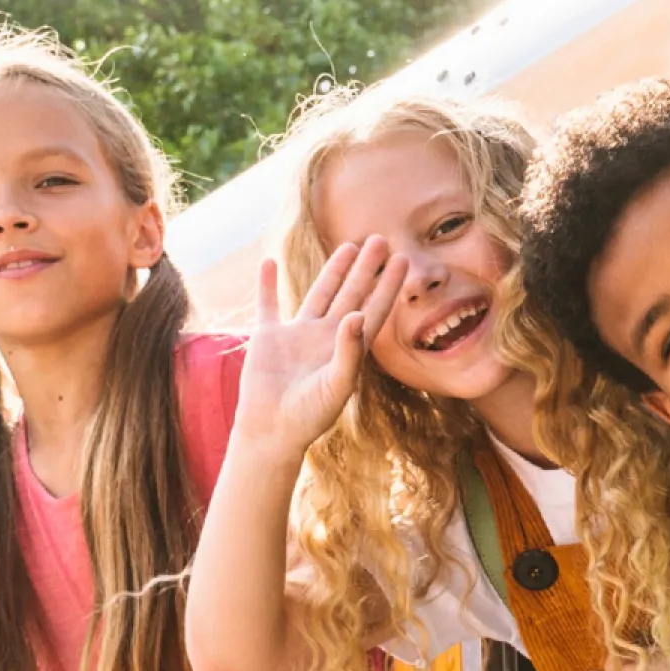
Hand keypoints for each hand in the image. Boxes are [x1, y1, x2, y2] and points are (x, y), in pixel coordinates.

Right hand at [237, 239, 405, 466]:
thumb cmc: (310, 415)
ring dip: (333, 270)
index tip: (402, 260)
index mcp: (347, 349)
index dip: (388, 285)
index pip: (374, 309)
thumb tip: (359, 314)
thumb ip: (349, 350)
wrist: (272, 431)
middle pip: (351, 294)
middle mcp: (326, 337)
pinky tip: (269, 261)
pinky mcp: (269, 337)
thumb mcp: (337, 384)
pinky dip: (266, 284)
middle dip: (366, 269)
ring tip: (349, 245)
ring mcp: (297, 335)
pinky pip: (268, 304)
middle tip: (382, 239)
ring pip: (319, 293)